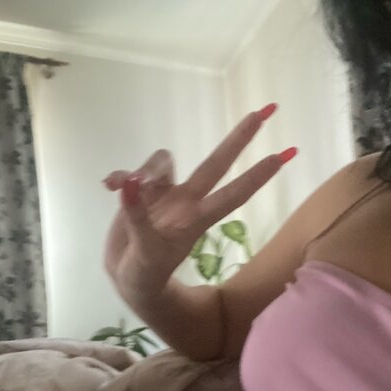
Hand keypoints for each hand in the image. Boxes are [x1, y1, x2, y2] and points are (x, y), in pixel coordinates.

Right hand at [102, 104, 295, 299]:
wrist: (129, 279)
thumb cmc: (146, 273)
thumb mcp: (144, 251)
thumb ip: (137, 215)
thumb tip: (130, 181)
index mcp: (195, 218)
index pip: (233, 193)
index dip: (258, 176)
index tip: (284, 156)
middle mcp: (186, 201)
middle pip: (216, 162)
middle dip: (239, 138)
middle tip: (265, 111)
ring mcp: (164, 195)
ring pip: (164, 162)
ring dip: (147, 169)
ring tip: (124, 187)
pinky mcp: (141, 193)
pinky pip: (132, 174)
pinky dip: (120, 179)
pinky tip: (106, 186)